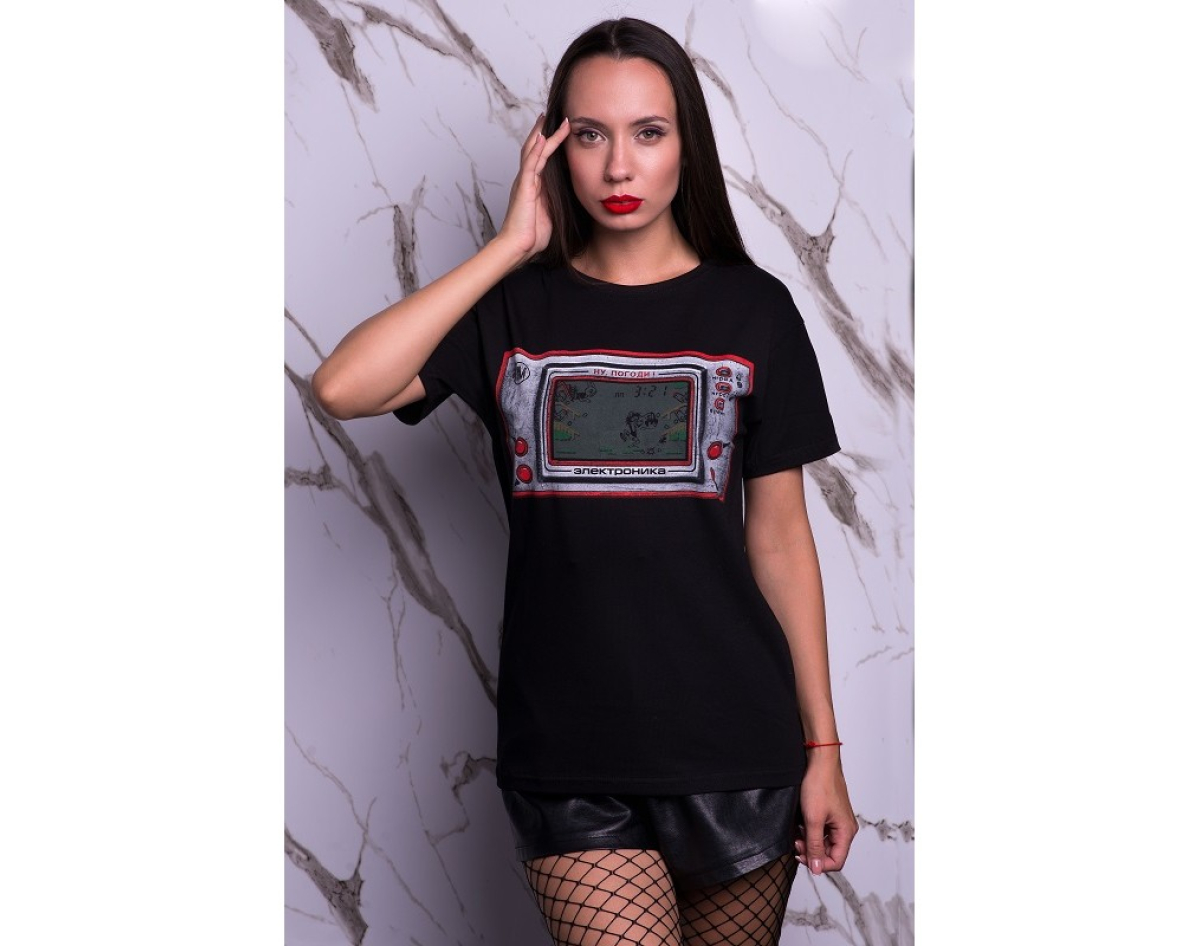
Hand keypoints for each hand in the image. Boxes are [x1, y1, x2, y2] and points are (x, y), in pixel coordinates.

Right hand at [495, 113, 571, 261]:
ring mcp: (524, 182)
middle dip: (543, 131)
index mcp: (535, 186)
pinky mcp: (524, 188)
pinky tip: (541, 137)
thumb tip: (573, 196)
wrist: (518, 247)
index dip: (550, 143)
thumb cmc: (533, 236)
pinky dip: (536, 149)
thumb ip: (558, 201)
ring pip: (532, 151)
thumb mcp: (552, 214)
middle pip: (534, 149)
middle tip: (552, 115)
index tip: (560, 130)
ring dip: (541, 134)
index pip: (542, 158)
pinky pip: (530, 164)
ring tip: (547, 118)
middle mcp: (528, 180)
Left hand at [794, 757, 856, 874]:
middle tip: (796, 844)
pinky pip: (821, 830)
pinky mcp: (829, 813)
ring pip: (824, 842)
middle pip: (829, 853)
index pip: (836, 861)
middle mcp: (845, 828)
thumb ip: (815, 845)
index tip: (802, 856)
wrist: (819, 761)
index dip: (818, 863)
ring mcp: (837, 820)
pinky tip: (800, 826)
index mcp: (846, 832)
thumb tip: (816, 868)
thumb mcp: (813, 819)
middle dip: (811, 851)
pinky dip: (810, 831)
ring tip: (796, 834)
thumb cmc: (820, 785)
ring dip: (809, 841)